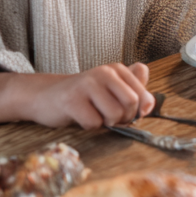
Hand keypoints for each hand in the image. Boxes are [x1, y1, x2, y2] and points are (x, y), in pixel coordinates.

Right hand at [0, 64, 156, 128]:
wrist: (45, 96)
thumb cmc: (83, 96)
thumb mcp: (110, 90)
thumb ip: (134, 92)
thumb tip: (150, 104)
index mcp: (117, 69)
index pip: (143, 95)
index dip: (139, 111)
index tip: (129, 115)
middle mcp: (104, 73)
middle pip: (131, 104)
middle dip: (124, 118)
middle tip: (110, 118)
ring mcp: (87, 85)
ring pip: (114, 115)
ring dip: (106, 123)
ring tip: (95, 115)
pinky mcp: (72, 100)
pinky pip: (93, 123)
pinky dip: (89, 126)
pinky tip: (80, 117)